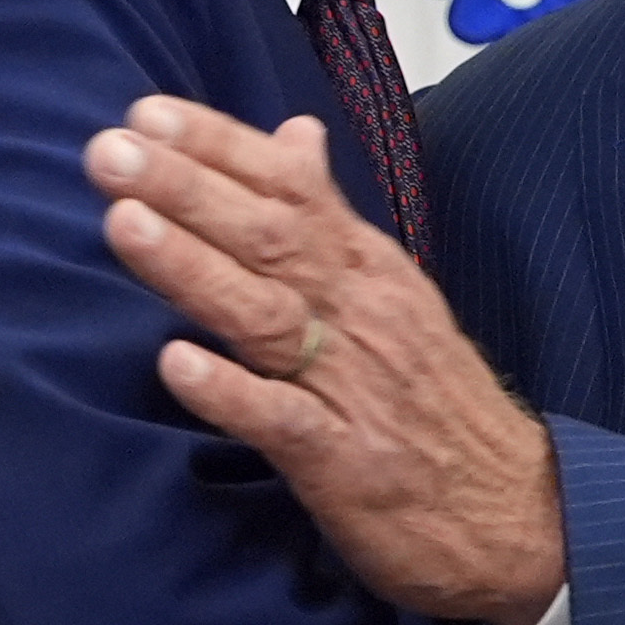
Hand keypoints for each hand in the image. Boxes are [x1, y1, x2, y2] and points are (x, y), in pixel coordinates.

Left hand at [88, 97, 567, 624]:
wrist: (514, 513)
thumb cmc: (436, 400)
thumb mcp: (393, 291)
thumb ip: (330, 216)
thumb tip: (292, 134)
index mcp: (368, 267)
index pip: (290, 187)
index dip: (219, 148)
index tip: (147, 111)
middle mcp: (360, 312)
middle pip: (269, 237)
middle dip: (186, 189)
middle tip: (110, 151)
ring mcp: (353, 384)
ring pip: (266, 313)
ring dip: (193, 267)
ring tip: (125, 224)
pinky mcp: (344, 459)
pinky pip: (281, 419)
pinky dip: (230, 391)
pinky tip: (176, 364)